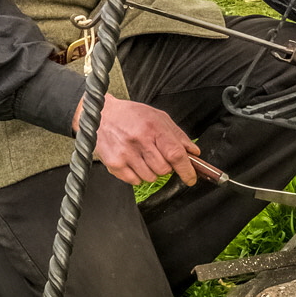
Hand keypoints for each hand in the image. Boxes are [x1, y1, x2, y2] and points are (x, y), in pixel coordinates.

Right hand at [72, 94, 199, 186]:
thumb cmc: (132, 115)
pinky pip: (135, 181)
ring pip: (150, 177)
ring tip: (144, 156)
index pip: (175, 153)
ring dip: (152, 171)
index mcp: (153, 127)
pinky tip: (133, 161)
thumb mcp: (158, 117)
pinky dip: (138, 175)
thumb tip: (194, 152)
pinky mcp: (114, 164)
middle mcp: (139, 141)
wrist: (101, 115)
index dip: (186, 169)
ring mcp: (125, 154)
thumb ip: (178, 135)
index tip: (191, 178)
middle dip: (166, 166)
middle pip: (164, 169)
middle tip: (158, 155)